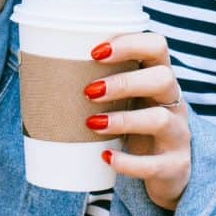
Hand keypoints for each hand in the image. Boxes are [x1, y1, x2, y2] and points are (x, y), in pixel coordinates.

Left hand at [84, 32, 190, 211]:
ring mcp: (178, 134)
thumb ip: (102, 81)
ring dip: (123, 119)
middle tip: (89, 90)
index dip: (130, 43)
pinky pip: (154, 164)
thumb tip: (37, 64)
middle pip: (163, 78)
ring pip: (159, 119)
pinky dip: (128, 162)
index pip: (157, 46)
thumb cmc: (137, 124)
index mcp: (160, 77)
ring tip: (92, 123)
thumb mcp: (129, 100)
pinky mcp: (174, 166)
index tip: (95, 51)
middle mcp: (174, 101)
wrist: (169, 172)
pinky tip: (106, 157)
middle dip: (125, 81)